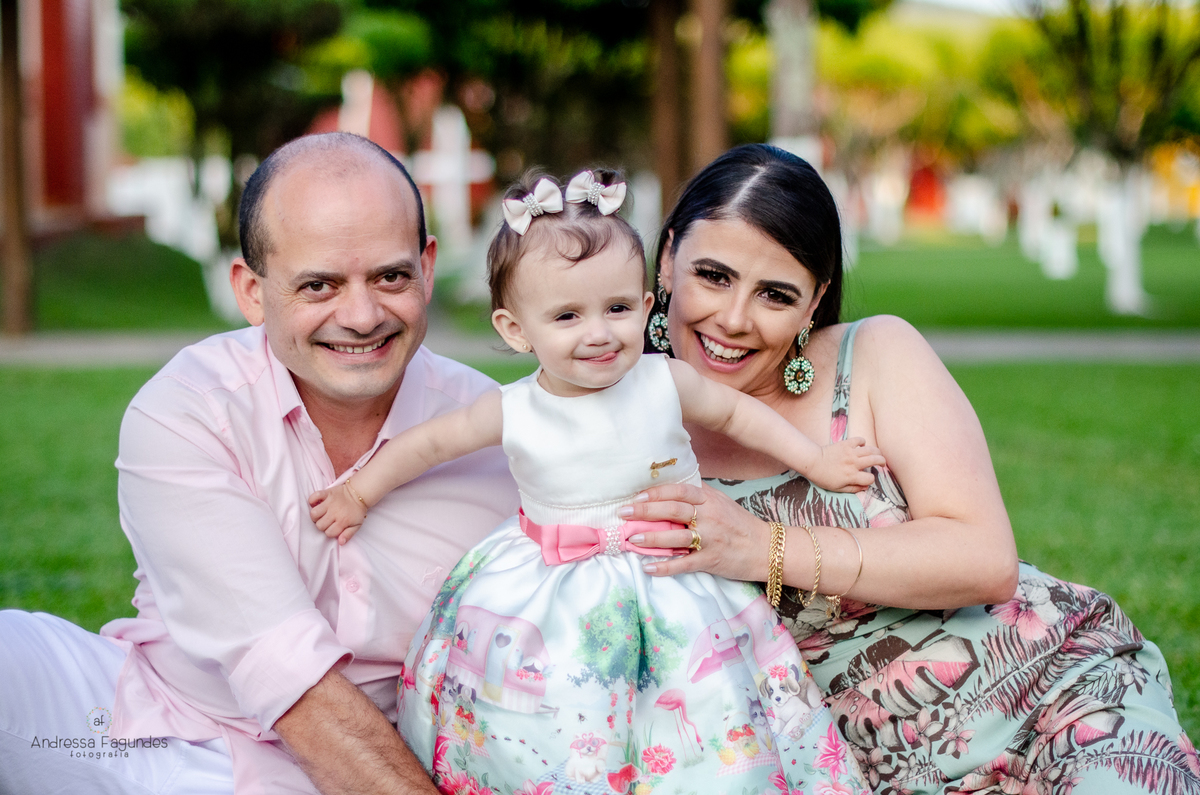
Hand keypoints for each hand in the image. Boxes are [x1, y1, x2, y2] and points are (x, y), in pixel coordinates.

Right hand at [308, 483, 367, 544]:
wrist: (359, 493)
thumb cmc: (356, 511)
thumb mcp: (357, 525)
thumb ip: (348, 534)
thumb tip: (340, 542)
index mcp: (342, 521)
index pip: (328, 533)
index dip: (329, 532)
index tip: (332, 527)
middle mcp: (335, 513)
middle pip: (319, 525)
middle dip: (321, 525)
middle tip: (326, 520)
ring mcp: (330, 502)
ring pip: (314, 513)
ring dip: (315, 515)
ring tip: (320, 514)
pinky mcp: (327, 493)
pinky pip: (314, 496)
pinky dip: (312, 500)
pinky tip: (317, 503)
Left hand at [616, 482, 770, 581]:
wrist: (766, 549)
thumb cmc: (739, 524)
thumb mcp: (721, 502)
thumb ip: (698, 496)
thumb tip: (669, 489)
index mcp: (710, 500)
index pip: (679, 491)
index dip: (656, 493)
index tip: (636, 496)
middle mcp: (709, 517)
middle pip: (674, 510)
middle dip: (646, 511)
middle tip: (624, 513)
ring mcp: (711, 539)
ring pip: (677, 536)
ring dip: (652, 537)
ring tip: (632, 538)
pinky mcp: (711, 560)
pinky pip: (685, 564)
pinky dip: (666, 567)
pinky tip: (649, 568)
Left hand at [809, 437, 885, 492]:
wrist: (813, 462)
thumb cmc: (824, 477)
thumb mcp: (837, 488)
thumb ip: (853, 489)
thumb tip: (866, 487)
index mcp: (852, 476)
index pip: (870, 478)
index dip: (871, 480)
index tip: (868, 479)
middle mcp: (854, 463)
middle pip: (875, 460)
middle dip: (882, 462)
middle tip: (882, 463)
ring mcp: (851, 452)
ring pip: (870, 450)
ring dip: (877, 452)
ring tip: (878, 454)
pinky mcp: (846, 444)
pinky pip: (859, 440)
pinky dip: (862, 442)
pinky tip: (862, 445)